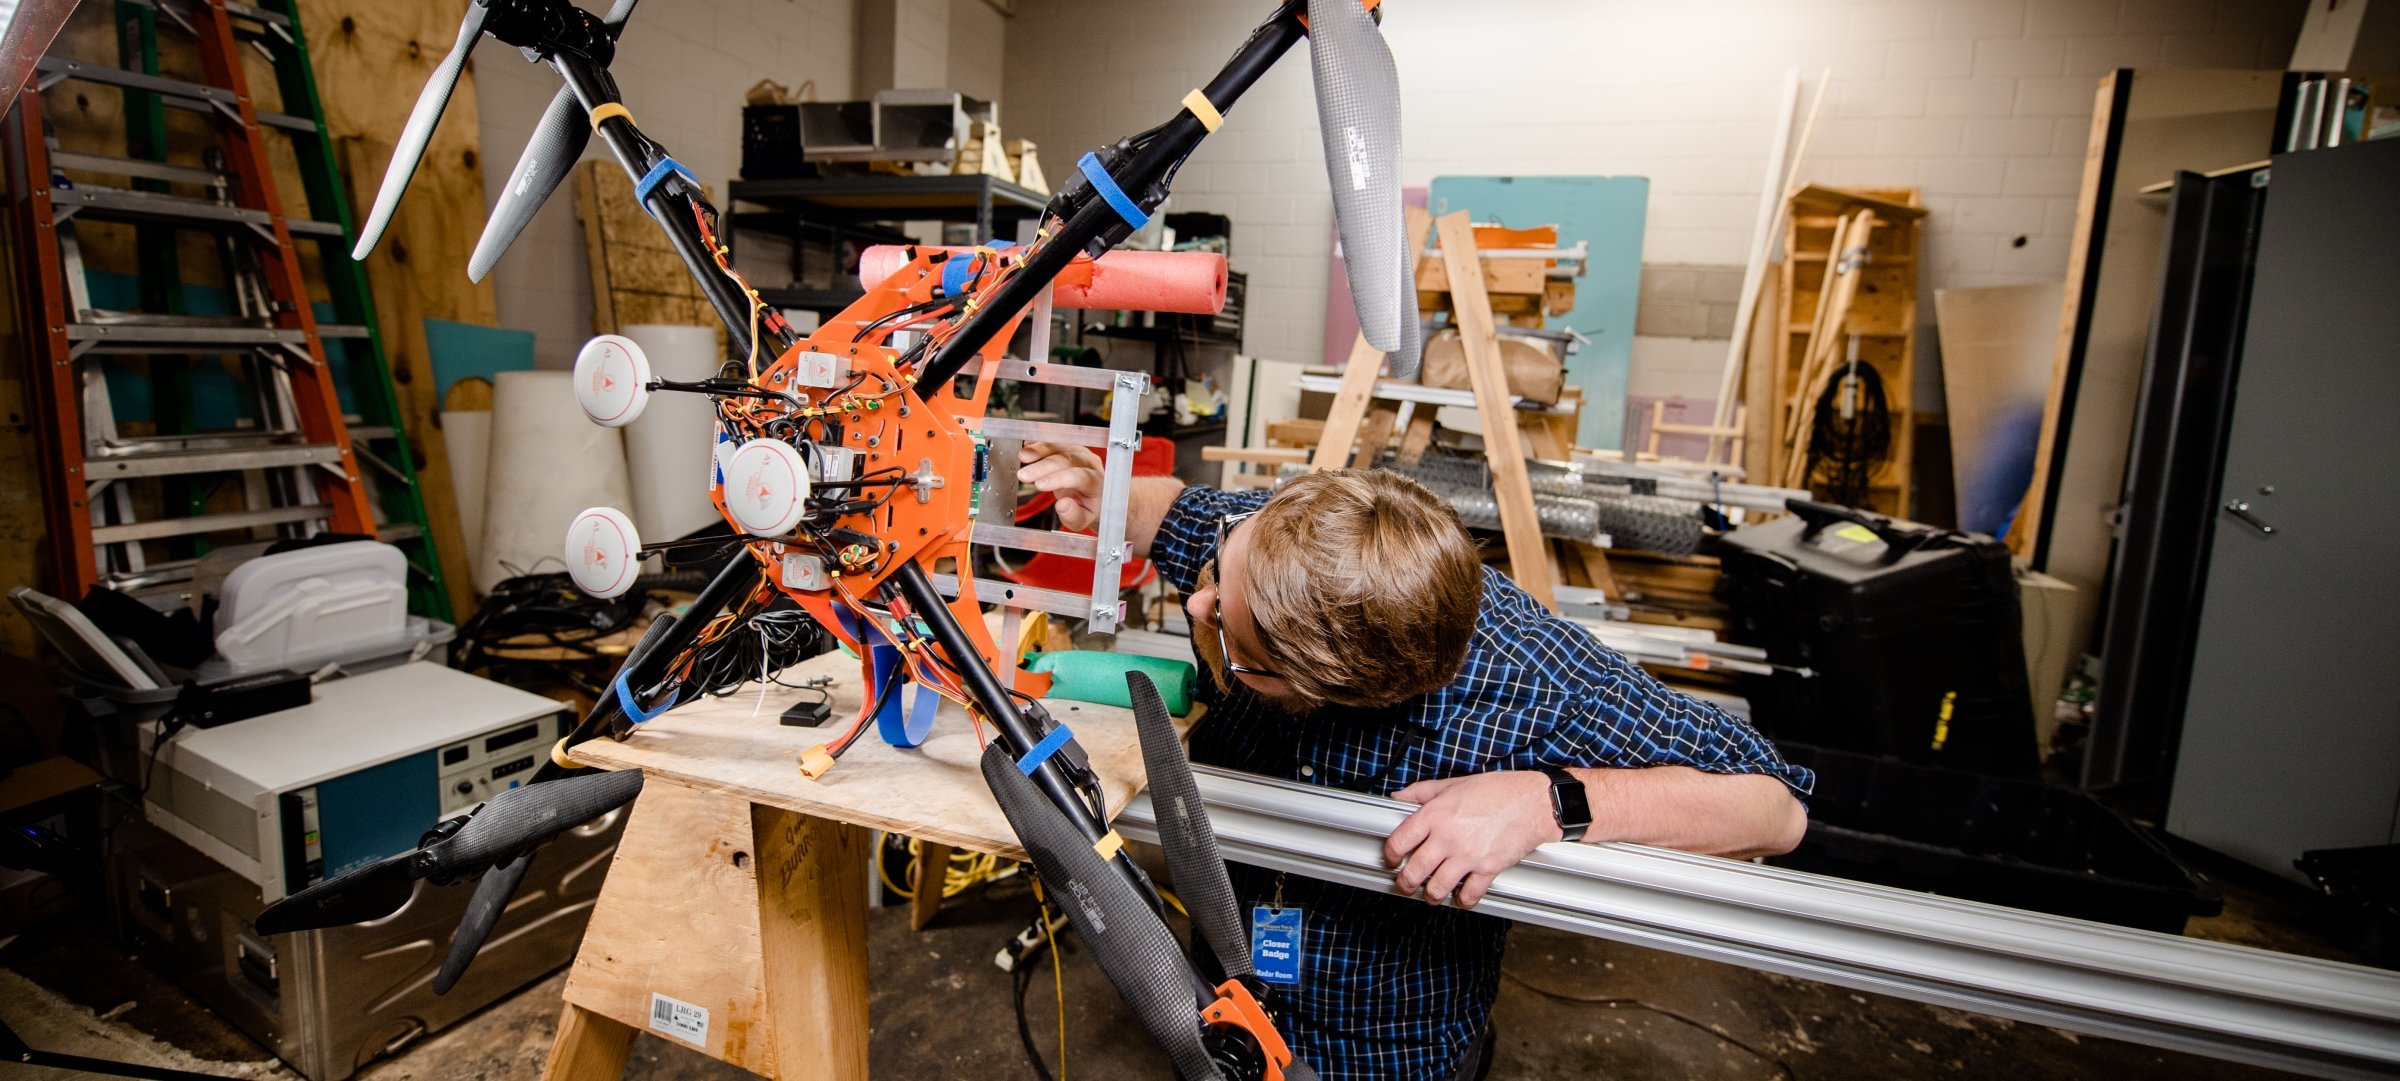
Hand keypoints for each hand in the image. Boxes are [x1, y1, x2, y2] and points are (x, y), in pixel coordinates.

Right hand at [1017, 441, 1104, 530]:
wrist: (1094, 497)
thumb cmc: (1087, 510)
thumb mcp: (1082, 521)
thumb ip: (1073, 515)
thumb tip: (1062, 505)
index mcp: (1096, 482)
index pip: (1078, 477)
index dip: (1058, 479)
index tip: (1039, 485)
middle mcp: (1090, 463)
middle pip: (1066, 460)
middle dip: (1043, 466)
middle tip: (1023, 475)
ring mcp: (1080, 453)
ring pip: (1060, 447)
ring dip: (1039, 450)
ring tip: (1022, 456)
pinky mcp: (1070, 448)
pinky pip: (1055, 443)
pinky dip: (1040, 444)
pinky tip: (1027, 446)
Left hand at [1384, 771, 1562, 908]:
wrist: (1533, 802)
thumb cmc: (1498, 791)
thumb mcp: (1454, 784)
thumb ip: (1422, 792)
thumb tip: (1399, 798)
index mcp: (1436, 814)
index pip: (1399, 841)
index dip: (1390, 855)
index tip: (1392, 859)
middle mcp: (1448, 837)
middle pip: (1414, 872)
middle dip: (1405, 883)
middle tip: (1406, 884)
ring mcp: (1468, 855)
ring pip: (1437, 888)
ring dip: (1430, 895)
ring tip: (1431, 894)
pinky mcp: (1488, 869)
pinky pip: (1469, 895)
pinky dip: (1462, 901)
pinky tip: (1460, 897)